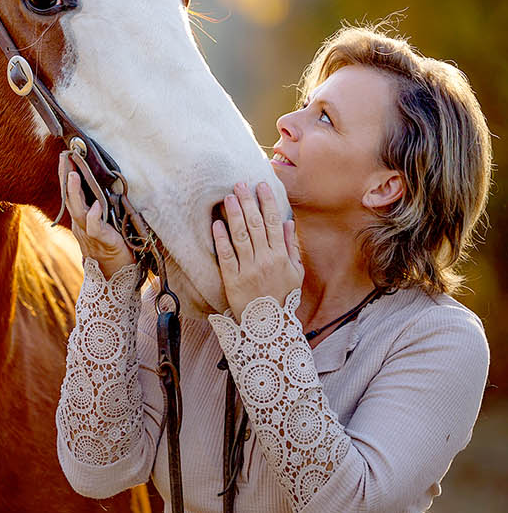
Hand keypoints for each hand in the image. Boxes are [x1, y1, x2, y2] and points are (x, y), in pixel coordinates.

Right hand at [60, 152, 134, 279]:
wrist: (115, 275)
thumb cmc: (113, 246)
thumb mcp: (105, 222)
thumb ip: (101, 207)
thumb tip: (105, 186)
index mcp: (82, 218)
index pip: (71, 193)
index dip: (67, 175)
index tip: (65, 156)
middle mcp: (82, 224)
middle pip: (70, 198)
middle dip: (66, 177)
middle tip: (65, 158)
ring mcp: (90, 233)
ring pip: (79, 211)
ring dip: (75, 193)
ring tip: (74, 175)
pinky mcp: (102, 241)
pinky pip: (95, 227)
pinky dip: (94, 216)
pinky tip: (97, 205)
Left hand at [211, 181, 303, 321]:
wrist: (269, 327)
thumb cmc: (283, 298)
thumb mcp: (295, 273)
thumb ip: (291, 247)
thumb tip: (288, 222)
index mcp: (281, 257)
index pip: (274, 223)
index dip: (267, 202)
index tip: (261, 186)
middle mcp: (265, 260)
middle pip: (256, 225)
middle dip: (248, 202)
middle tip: (239, 184)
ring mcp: (248, 270)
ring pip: (241, 237)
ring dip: (234, 215)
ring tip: (228, 197)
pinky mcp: (233, 281)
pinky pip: (227, 257)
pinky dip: (221, 240)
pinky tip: (216, 224)